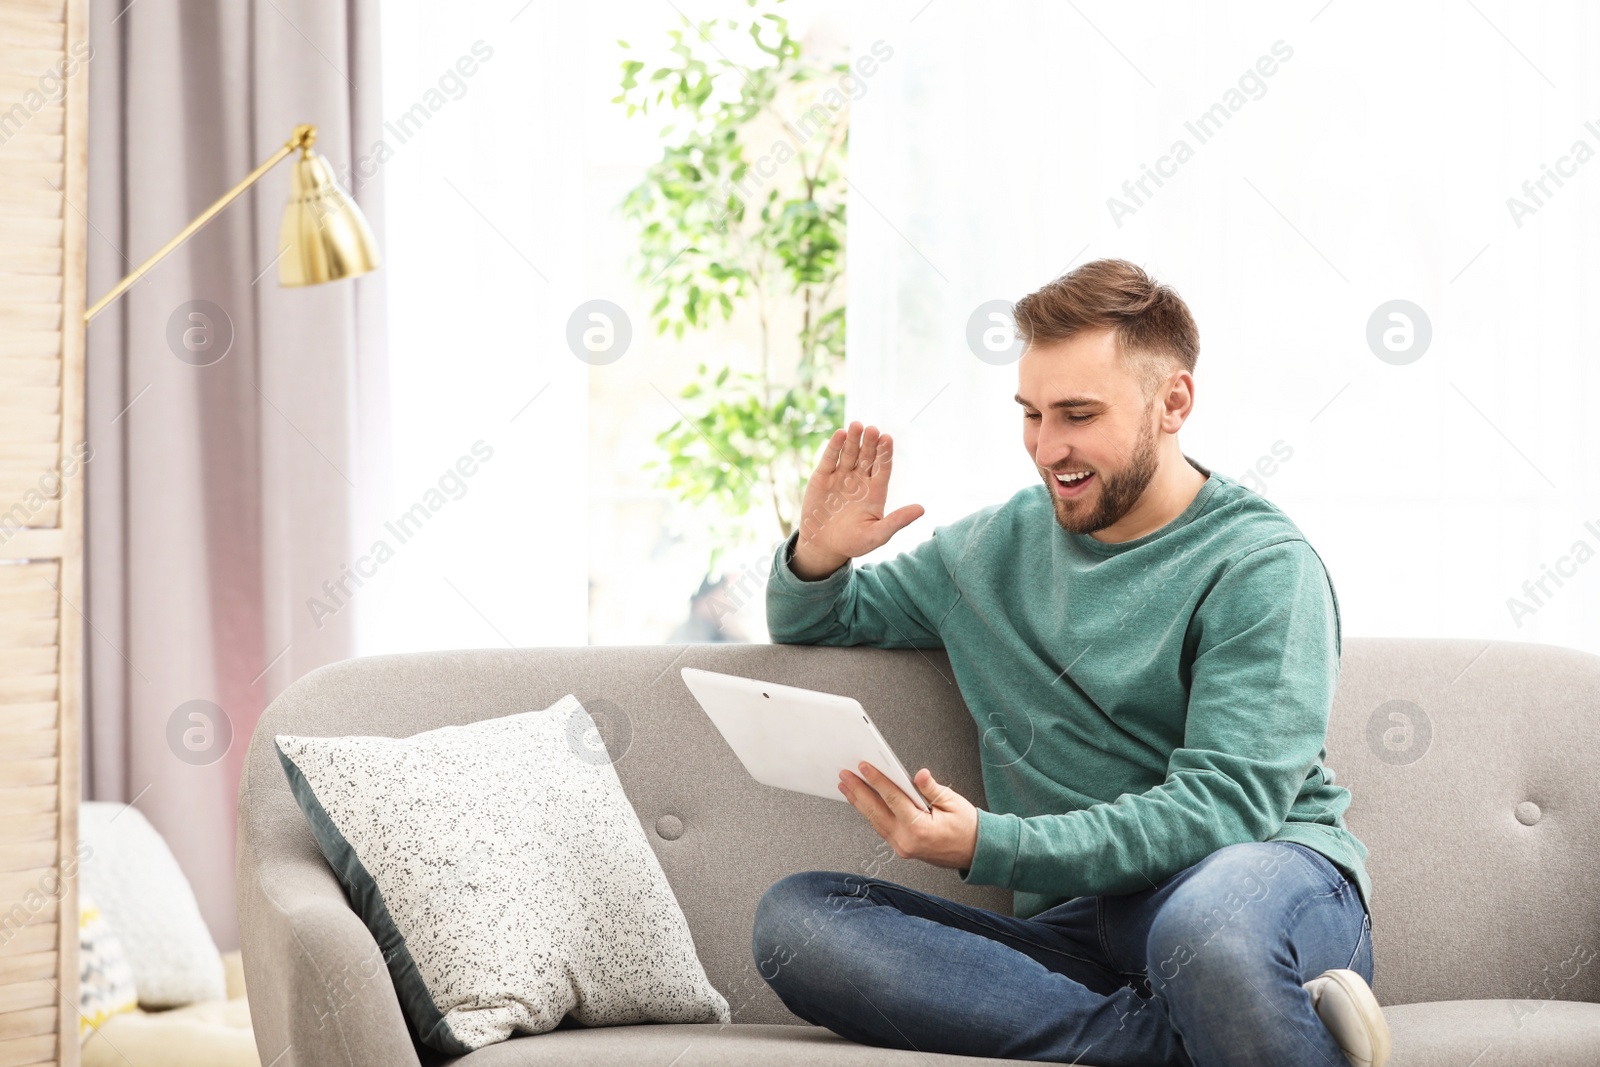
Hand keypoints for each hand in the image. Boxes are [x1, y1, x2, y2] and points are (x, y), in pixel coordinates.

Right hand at [790, 421, 924, 579]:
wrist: (823, 546)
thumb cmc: (853, 542)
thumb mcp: (877, 535)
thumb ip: (897, 521)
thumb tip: (922, 509)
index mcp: (875, 491)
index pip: (883, 467)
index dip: (885, 453)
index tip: (887, 439)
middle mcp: (860, 480)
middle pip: (867, 456)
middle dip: (870, 443)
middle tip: (873, 429)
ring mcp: (841, 476)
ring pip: (850, 454)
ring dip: (854, 439)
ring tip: (857, 425)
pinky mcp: (823, 477)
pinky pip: (830, 459)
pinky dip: (835, 446)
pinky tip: (840, 434)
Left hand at [837, 762, 978, 869]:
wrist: (977, 852)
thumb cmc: (968, 828)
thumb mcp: (953, 802)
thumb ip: (932, 789)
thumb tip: (919, 775)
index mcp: (919, 828)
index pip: (892, 799)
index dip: (876, 780)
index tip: (864, 767)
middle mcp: (907, 840)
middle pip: (875, 811)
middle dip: (858, 791)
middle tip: (844, 776)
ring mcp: (903, 847)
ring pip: (875, 821)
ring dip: (859, 803)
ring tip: (847, 787)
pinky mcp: (903, 848)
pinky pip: (881, 828)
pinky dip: (870, 814)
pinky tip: (863, 803)